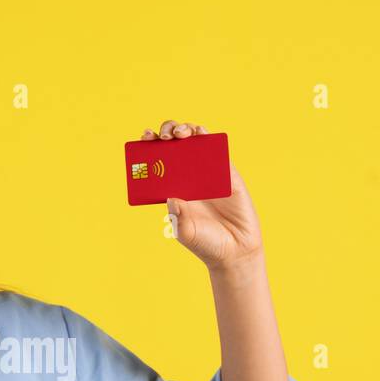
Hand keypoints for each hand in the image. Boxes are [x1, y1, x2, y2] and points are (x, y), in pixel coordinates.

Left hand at [141, 119, 264, 271]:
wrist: (235, 251)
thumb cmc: (206, 243)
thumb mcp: (185, 232)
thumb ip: (178, 217)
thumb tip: (172, 198)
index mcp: (173, 187)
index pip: (158, 160)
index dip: (150, 146)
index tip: (144, 138)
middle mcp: (188, 176)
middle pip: (174, 145)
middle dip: (166, 132)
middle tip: (163, 137)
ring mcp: (208, 172)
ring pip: (195, 142)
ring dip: (185, 129)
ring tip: (179, 133)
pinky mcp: (228, 173)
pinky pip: (217, 151)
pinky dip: (208, 137)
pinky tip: (200, 131)